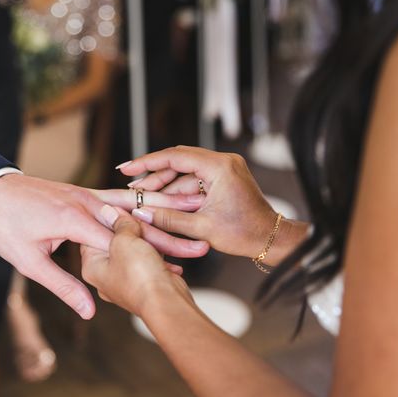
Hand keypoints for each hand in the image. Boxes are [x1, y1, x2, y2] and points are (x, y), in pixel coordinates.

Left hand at [0, 174, 207, 319]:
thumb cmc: (4, 227)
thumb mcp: (29, 262)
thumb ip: (63, 286)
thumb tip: (88, 312)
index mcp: (74, 220)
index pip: (123, 242)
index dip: (153, 257)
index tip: (179, 270)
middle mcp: (86, 202)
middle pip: (137, 220)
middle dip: (171, 231)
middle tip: (201, 240)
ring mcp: (86, 194)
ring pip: (134, 201)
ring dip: (164, 205)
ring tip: (194, 203)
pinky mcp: (84, 192)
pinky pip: (119, 194)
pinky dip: (142, 197)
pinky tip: (161, 197)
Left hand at [81, 206, 192, 316]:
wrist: (167, 303)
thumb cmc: (140, 276)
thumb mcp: (124, 242)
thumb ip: (118, 225)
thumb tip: (112, 211)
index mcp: (91, 266)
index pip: (92, 233)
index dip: (108, 218)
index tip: (121, 207)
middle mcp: (104, 274)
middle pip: (113, 240)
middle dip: (128, 227)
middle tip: (139, 215)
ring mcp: (124, 279)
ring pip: (132, 248)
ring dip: (145, 238)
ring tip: (153, 227)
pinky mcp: (144, 280)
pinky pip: (146, 258)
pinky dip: (155, 250)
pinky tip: (166, 242)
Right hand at [119, 146, 308, 264]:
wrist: (270, 239)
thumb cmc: (245, 234)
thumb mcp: (201, 228)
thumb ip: (168, 219)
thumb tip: (141, 214)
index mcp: (220, 167)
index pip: (174, 157)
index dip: (146, 162)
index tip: (127, 168)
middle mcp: (223, 161)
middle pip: (178, 160)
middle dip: (153, 173)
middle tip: (131, 183)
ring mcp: (225, 168)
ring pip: (185, 170)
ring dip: (165, 183)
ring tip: (143, 196)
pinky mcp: (225, 176)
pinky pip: (195, 178)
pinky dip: (178, 189)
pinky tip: (162, 200)